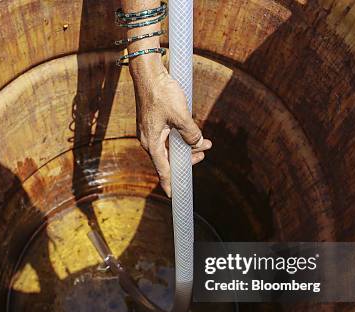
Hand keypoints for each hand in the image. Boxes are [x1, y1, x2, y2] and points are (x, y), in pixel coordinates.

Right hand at [130, 57, 211, 196]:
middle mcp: (149, 140)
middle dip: (188, 159)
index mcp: (152, 142)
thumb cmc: (161, 93)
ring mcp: (150, 131)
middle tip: (205, 152)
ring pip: (170, 147)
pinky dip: (180, 138)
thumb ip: (191, 133)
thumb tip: (198, 144)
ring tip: (205, 142)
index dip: (169, 183)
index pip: (163, 169)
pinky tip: (191, 132)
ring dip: (187, 146)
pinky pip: (168, 137)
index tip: (173, 196)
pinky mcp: (153, 123)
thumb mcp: (181, 115)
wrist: (148, 73)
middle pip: (168, 159)